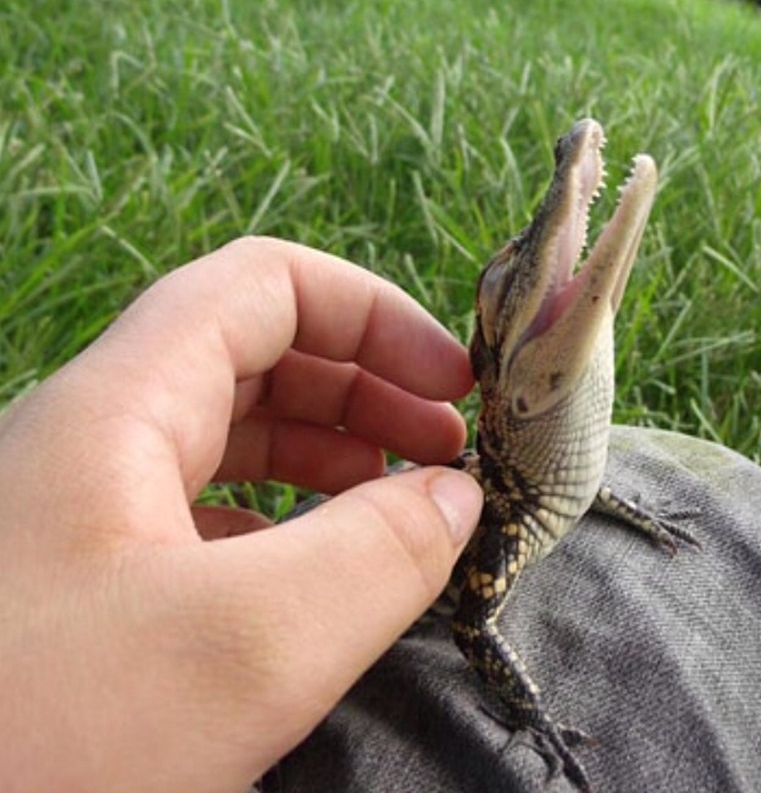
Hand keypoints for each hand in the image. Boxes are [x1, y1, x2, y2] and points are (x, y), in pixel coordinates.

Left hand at [0, 237, 481, 791]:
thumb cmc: (39, 741)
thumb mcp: (242, 645)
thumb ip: (374, 555)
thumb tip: (454, 497)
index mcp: (121, 404)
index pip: (264, 285)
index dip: (372, 315)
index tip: (452, 383)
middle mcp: (99, 437)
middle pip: (255, 353)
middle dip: (364, 385)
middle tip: (445, 452)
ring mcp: (88, 510)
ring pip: (233, 435)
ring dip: (329, 450)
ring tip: (402, 501)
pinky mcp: (90, 581)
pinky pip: (207, 514)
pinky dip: (284, 523)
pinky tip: (320, 573)